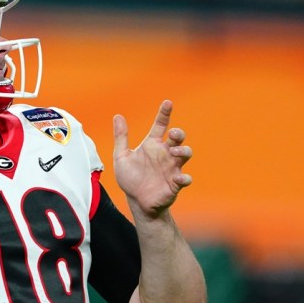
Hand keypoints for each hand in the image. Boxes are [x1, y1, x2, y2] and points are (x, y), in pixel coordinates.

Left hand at [112, 100, 191, 217]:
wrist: (136, 200)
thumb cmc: (130, 177)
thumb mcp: (121, 156)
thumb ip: (121, 137)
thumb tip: (118, 116)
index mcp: (152, 145)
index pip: (160, 125)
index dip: (164, 113)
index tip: (167, 103)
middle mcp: (165, 153)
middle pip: (178, 138)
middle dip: (178, 133)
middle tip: (172, 134)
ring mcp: (172, 168)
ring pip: (185, 154)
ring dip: (183, 151)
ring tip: (174, 152)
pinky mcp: (175, 183)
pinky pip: (185, 179)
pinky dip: (184, 178)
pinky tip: (177, 178)